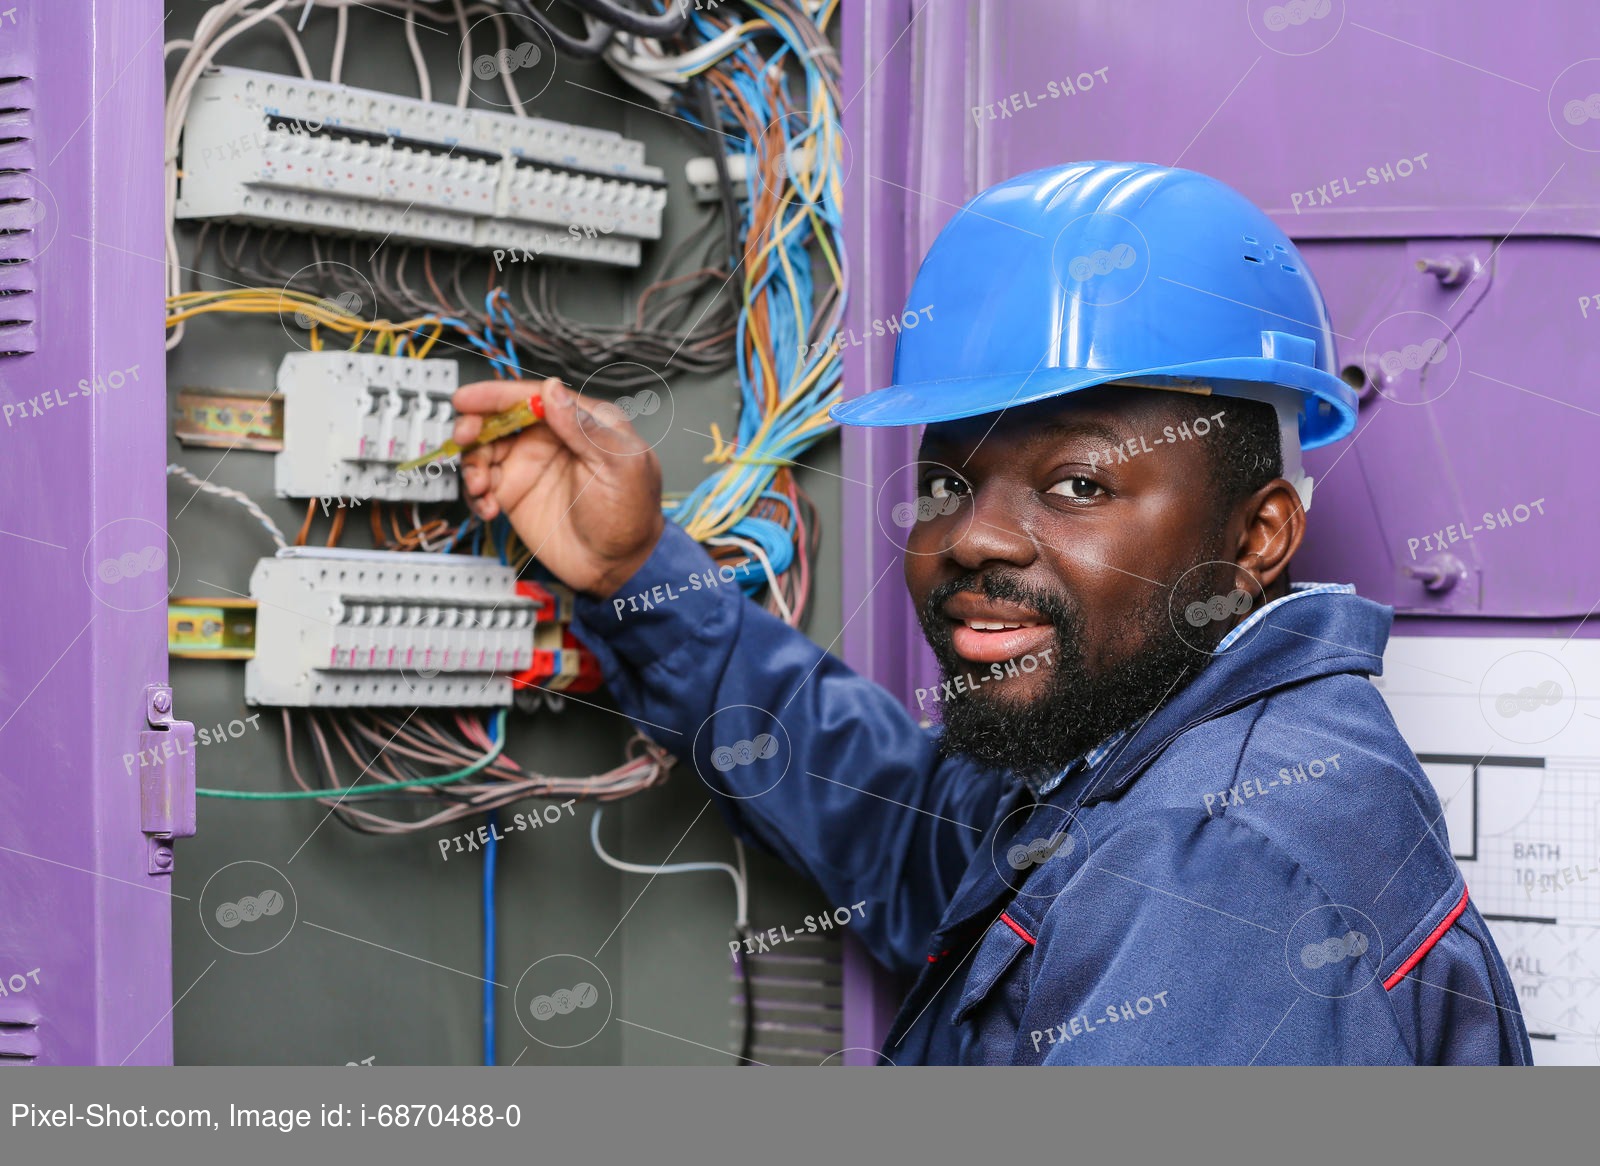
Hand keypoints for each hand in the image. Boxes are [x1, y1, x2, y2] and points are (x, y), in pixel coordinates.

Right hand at [452, 376, 664, 597]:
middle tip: (465, 437)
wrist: (618, 567)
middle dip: (475, 424)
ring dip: (472, 463)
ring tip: (482, 485)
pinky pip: (482, 484)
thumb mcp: (618, 466)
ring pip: (484, 449)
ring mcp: (530, 466)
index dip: (496, 395)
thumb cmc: (631, 515)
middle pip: (500, 417)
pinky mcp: (514, 495)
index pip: (533, 396)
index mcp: (580, 422)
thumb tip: (553, 390)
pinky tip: (488, 507)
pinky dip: (475, 494)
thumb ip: (584, 427)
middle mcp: (550, 439)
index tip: (468, 399)